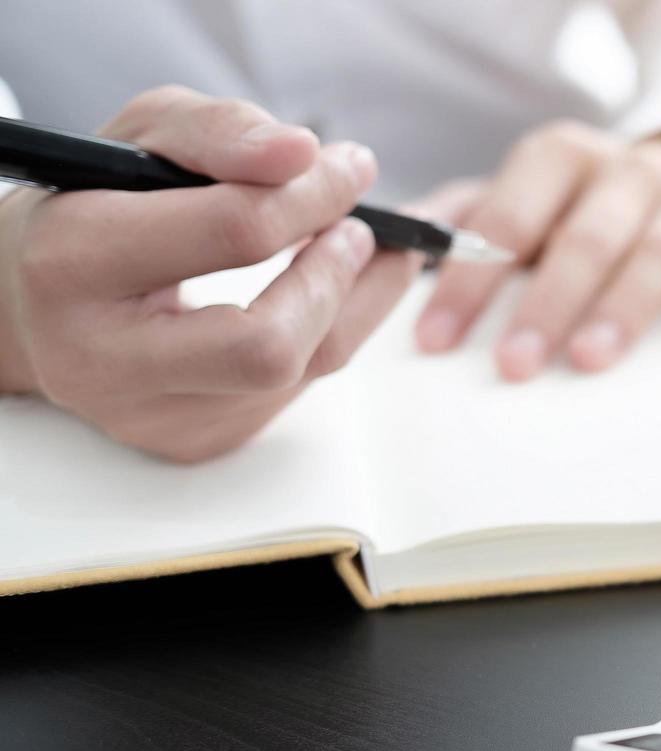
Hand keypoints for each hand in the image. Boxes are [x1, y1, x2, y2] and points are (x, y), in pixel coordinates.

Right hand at [0, 85, 430, 461]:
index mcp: (74, 260)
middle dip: (335, 276)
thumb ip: (220, 132)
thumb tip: (305, 153)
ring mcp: (148, 414)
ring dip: (354, 303)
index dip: (314, 196)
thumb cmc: (93, 206)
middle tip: (360, 229)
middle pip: (268, 343)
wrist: (31, 301)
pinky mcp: (190, 440)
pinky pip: (293, 392)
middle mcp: (102, 357)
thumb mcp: (142, 139)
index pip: (234, 232)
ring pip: (300, 371)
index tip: (352, 168)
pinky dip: (324, 333)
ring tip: (356, 249)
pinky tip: (321, 294)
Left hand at [412, 121, 660, 378]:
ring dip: (622, 307)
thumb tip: (390, 245)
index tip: (437, 340)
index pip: (507, 219)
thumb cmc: (595, 200)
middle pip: (583, 238)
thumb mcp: (531, 192)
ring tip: (590, 359)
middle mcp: (626, 170)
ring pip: (656, 250)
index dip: (470, 280)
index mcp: (560, 159)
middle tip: (513, 365)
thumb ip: (467, 216)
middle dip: (545, 304)